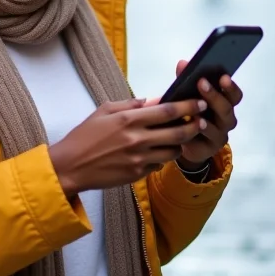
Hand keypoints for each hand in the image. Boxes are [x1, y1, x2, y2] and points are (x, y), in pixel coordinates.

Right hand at [48, 97, 209, 196]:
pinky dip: (163, 157)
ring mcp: (139, 159)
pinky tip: (160, 151)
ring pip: (173, 151)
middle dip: (194, 124)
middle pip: (178, 132)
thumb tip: (152, 101)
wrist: (71, 166)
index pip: (167, 111)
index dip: (187, 106)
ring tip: (182, 136)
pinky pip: (159, 165)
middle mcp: (137, 139)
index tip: (199, 102)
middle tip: (203, 119)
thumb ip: (130, 104)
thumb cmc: (85, 135)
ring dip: (181, 143)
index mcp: (129, 119)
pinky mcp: (137, 174)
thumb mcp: (104, 111)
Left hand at [146, 60, 242, 170]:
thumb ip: (186, 80)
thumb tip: (183, 63)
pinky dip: (199, 133)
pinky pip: (206, 141)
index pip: (234, 95)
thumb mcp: (187, 95)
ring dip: (208, 118)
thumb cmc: (189, 112)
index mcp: (225, 103)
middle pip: (227, 109)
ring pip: (218, 127)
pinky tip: (192, 126)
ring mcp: (220, 135)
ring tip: (196, 112)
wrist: (183, 141)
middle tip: (201, 83)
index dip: (230, 87)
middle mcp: (226, 119)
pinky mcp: (209, 149)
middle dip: (214, 96)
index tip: (223, 77)